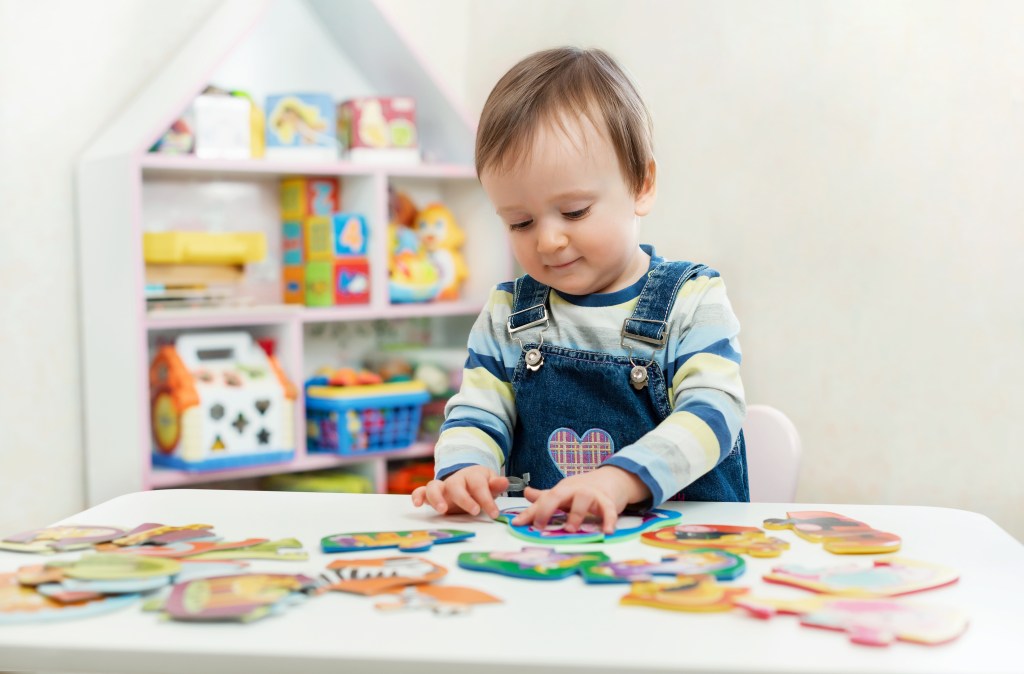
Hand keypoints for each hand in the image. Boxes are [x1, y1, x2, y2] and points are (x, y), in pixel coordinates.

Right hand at [410, 465, 508, 518]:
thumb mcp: (490, 484)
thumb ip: (496, 485)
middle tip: (474, 511)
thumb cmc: (480, 486)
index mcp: (472, 476)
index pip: (479, 486)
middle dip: (464, 498)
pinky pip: (421, 491)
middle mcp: (455, 480)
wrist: (467, 480)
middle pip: (455, 485)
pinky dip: (417, 496)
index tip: (494, 514)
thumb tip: (504, 482)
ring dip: (437, 497)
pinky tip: (417, 504)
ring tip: (443, 510)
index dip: (487, 500)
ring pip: (434, 486)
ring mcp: (442, 487)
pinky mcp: (432, 494)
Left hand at [511, 467, 649, 534]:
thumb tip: (525, 493)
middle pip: (558, 495)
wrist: (608, 480)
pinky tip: (607, 532)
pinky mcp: (608, 502)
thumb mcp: (562, 493)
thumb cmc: (580, 491)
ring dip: (576, 514)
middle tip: (540, 525)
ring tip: (570, 529)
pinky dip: (608, 520)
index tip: (517, 523)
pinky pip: (609, 511)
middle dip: (547, 508)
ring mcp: (591, 495)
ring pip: (583, 500)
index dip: (530, 512)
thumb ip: (544, 498)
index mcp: (561, 490)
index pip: (543, 500)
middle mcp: (574, 491)